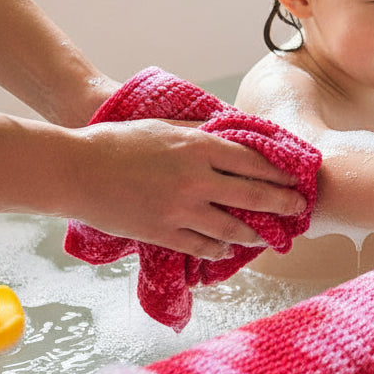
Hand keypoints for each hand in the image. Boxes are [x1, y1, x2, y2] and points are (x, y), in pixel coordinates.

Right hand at [68, 119, 308, 258]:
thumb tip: (229, 131)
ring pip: (232, 227)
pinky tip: (228, 248)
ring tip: (269, 236)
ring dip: (255, 233)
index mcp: (199, 147)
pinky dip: (219, 248)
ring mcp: (181, 210)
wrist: (74, 170)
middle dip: (282, 203)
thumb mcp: (165, 125)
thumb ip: (199, 131)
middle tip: (299, 208)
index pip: (254, 161)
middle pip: (253, 195)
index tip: (297, 178)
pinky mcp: (163, 233)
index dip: (280, 172)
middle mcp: (197, 180)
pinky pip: (202, 245)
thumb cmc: (117, 141)